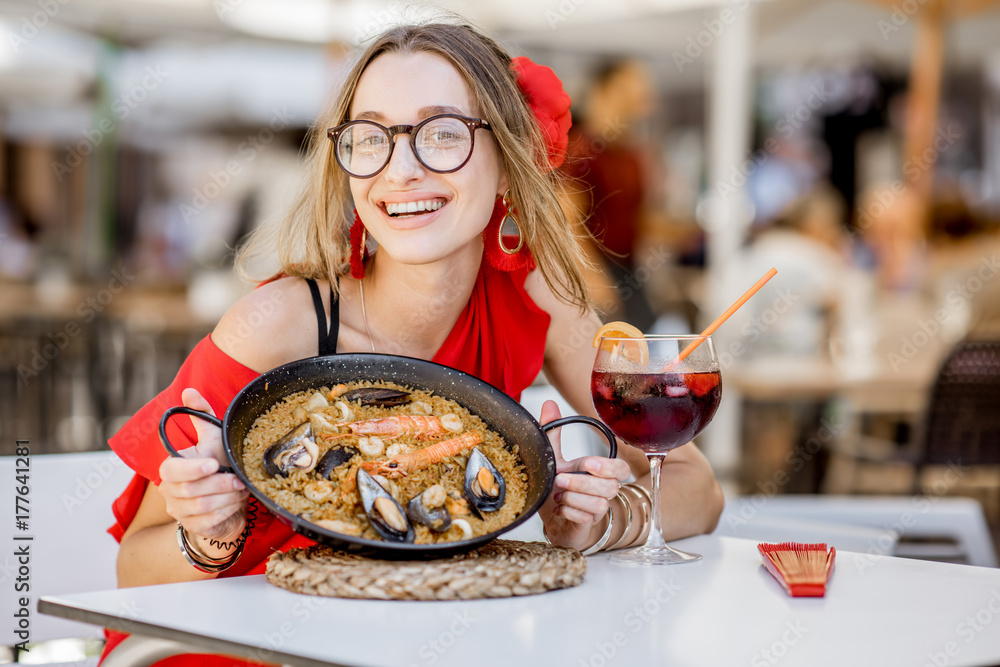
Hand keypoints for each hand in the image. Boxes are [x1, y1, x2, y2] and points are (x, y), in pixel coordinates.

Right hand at [158, 388, 247, 548]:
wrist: (225, 500)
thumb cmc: (218, 466)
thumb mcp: (212, 439)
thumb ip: (200, 415)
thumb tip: (188, 391)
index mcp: (171, 468)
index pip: (172, 469)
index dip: (192, 468)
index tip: (214, 463)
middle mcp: (170, 491)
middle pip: (190, 490)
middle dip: (219, 483)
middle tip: (239, 479)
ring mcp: (180, 511)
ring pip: (202, 506)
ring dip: (227, 497)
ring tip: (241, 489)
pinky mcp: (193, 527)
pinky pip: (210, 521)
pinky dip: (228, 511)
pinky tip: (238, 502)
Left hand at [537, 400, 629, 549]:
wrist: (553, 520)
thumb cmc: (557, 488)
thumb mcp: (553, 458)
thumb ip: (553, 432)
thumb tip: (549, 404)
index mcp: (599, 472)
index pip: (621, 468)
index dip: (608, 466)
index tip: (588, 463)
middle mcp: (603, 492)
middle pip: (611, 487)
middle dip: (583, 482)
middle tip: (559, 478)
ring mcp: (597, 511)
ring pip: (600, 505)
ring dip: (573, 498)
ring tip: (557, 494)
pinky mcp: (587, 526)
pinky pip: (586, 519)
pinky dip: (568, 512)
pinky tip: (557, 508)